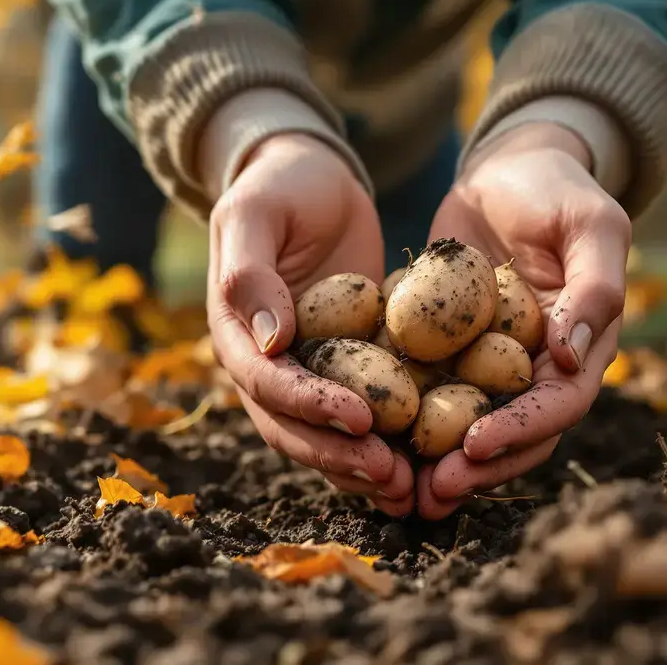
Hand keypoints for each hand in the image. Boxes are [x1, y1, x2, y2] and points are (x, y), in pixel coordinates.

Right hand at [206, 133, 415, 515]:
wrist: (311, 176)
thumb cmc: (280, 185)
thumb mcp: (255, 213)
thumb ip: (250, 273)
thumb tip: (271, 343)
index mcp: (237, 334)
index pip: (268, 386)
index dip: (311, 408)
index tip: (362, 420)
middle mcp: (268, 365)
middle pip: (296, 429)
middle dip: (343, 456)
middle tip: (394, 476)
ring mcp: (308, 371)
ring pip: (329, 436)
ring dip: (366, 467)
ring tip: (414, 489)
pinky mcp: (348, 367)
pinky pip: (365, 415)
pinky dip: (391, 442)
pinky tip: (429, 463)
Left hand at [416, 122, 630, 519]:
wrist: (509, 169)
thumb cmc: (558, 189)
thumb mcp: (590, 224)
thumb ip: (595, 286)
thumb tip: (573, 356)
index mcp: (583, 349)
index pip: (557, 406)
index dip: (519, 431)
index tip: (472, 445)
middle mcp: (539, 371)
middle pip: (513, 436)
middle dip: (474, 467)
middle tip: (429, 491)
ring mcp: (492, 367)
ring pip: (468, 429)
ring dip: (438, 464)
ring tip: (398, 491)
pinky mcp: (450, 354)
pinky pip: (429, 396)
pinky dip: (405, 424)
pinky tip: (369, 443)